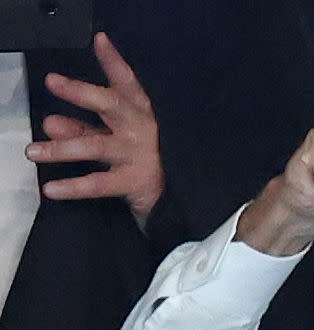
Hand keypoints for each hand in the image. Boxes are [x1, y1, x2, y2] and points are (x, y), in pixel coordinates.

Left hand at [24, 32, 163, 230]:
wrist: (173, 196)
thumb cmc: (141, 158)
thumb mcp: (114, 137)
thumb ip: (83, 129)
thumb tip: (50, 123)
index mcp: (140, 112)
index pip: (127, 82)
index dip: (114, 62)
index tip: (100, 41)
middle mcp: (141, 129)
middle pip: (111, 106)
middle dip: (82, 93)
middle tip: (53, 81)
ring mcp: (137, 155)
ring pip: (96, 147)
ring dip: (62, 148)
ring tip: (33, 151)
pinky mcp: (132, 181)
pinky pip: (98, 184)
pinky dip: (73, 187)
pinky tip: (51, 189)